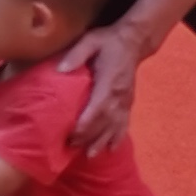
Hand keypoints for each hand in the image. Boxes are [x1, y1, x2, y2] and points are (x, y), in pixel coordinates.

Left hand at [58, 18, 148, 151]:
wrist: (133, 41)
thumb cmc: (108, 41)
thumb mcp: (90, 41)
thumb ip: (76, 55)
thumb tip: (61, 69)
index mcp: (108, 81)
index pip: (98, 107)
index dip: (86, 123)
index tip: (73, 134)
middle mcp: (119, 95)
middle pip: (105, 121)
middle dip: (90, 136)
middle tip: (72, 147)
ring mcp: (126, 100)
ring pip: (115, 125)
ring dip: (103, 141)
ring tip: (90, 155)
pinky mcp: (128, 102)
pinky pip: (125, 122)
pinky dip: (118, 137)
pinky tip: (112, 149)